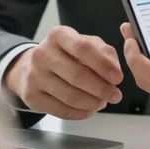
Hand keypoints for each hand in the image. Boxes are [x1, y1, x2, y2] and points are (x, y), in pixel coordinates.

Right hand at [4, 26, 122, 119]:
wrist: (32, 66)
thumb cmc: (66, 54)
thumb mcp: (86, 43)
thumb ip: (105, 53)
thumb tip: (115, 70)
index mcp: (58, 35)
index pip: (83, 48)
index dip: (103, 65)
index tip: (118, 77)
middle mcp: (43, 53)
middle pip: (77, 75)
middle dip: (101, 88)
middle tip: (115, 95)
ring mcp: (34, 75)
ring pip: (69, 95)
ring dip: (92, 103)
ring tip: (102, 102)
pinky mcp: (31, 96)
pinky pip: (60, 110)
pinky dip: (79, 113)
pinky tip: (89, 110)